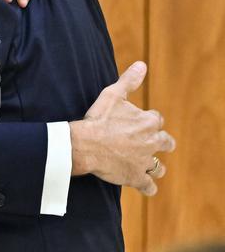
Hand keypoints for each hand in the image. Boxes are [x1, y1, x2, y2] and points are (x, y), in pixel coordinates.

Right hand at [69, 62, 175, 194]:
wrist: (85, 145)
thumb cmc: (98, 119)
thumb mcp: (112, 95)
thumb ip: (129, 81)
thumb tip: (142, 64)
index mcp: (148, 122)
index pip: (156, 119)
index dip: (148, 121)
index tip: (139, 123)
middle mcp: (151, 142)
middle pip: (166, 142)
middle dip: (161, 142)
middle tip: (152, 143)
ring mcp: (144, 161)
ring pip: (159, 166)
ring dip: (156, 166)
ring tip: (149, 165)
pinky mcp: (136, 177)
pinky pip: (149, 186)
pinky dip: (148, 187)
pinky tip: (146, 187)